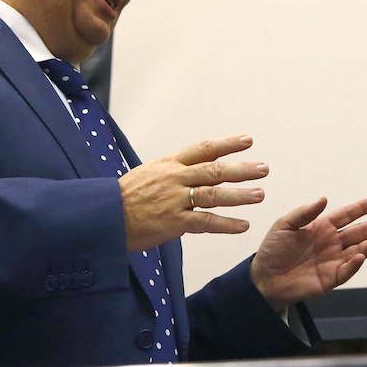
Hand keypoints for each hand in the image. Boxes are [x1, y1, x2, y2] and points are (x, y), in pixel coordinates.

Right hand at [118, 135, 268, 251]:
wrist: (103, 217)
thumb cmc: (124, 197)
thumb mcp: (148, 174)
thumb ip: (173, 171)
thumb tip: (194, 168)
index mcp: (169, 164)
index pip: (203, 149)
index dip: (227, 144)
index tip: (248, 140)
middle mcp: (174, 178)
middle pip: (214, 169)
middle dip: (241, 169)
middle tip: (264, 169)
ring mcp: (174, 200)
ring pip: (213, 194)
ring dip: (239, 194)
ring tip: (260, 194)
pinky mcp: (173, 222)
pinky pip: (205, 222)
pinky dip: (226, 224)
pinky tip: (243, 226)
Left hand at [250, 196, 366, 311]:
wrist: (264, 279)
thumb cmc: (272, 250)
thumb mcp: (284, 225)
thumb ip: (304, 213)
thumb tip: (324, 199)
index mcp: (321, 227)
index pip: (346, 215)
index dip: (361, 208)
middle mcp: (331, 242)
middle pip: (358, 232)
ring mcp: (333, 260)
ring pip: (358, 250)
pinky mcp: (330, 279)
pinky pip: (346, 270)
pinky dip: (354, 264)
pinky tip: (361, 256)